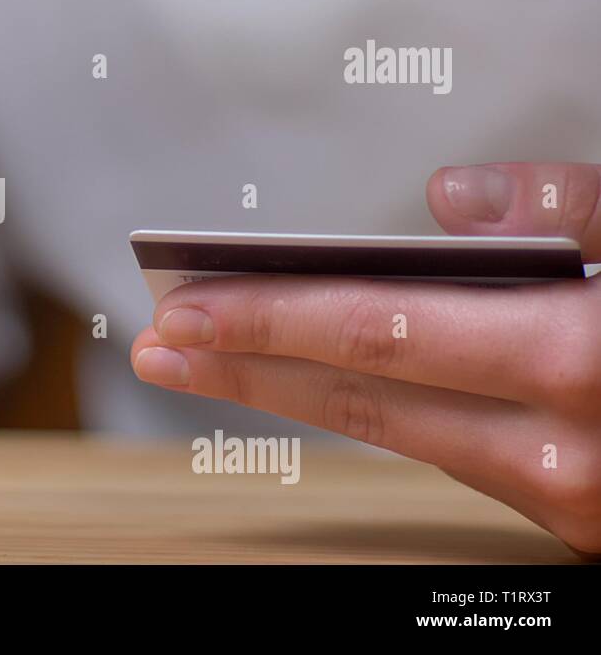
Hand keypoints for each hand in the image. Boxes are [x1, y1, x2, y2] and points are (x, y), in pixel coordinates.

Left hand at [131, 161, 600, 555]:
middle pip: (359, 402)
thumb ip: (572, 210)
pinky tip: (320, 383)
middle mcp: (558, 451)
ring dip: (293, 397)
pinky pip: (448, 456)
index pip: (378, 332)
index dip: (269, 318)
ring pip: (393, 438)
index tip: (185, 305)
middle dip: (245, 370)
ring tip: (211, 363)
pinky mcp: (569, 519)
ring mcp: (563, 498)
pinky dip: (373, 417)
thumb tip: (452, 198)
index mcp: (577, 359)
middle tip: (159, 345)